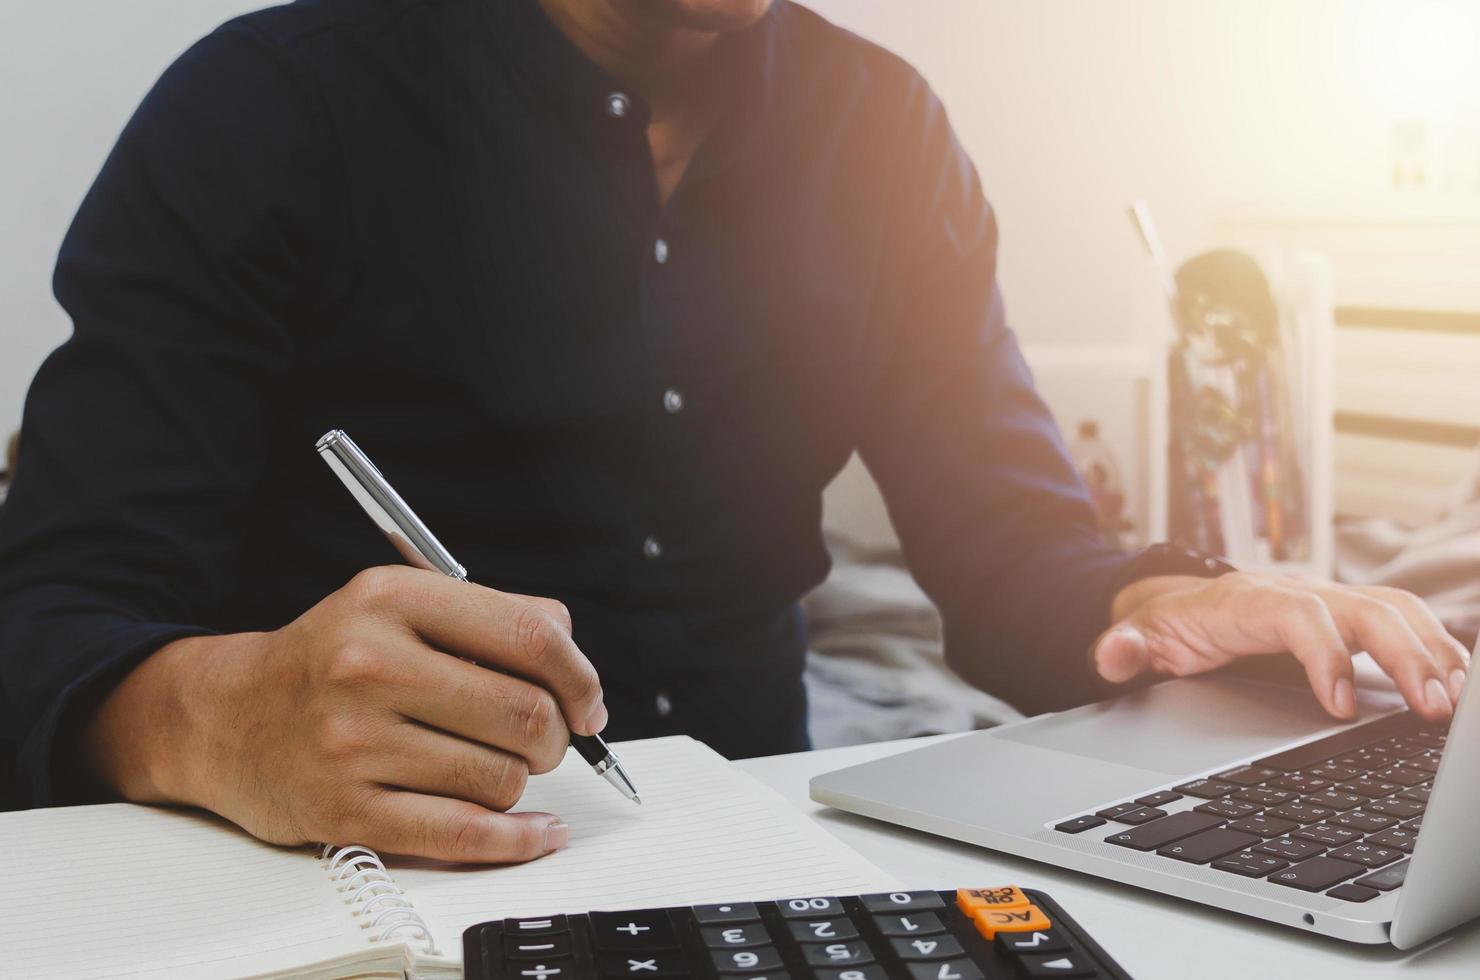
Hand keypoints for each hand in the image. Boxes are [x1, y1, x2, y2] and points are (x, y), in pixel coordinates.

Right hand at [82, 566, 605, 862]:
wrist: (228, 715)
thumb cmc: (335, 658)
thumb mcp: (401, 603)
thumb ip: (494, 619)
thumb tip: (577, 673)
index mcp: (393, 599)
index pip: (531, 635)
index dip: (580, 676)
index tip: (587, 702)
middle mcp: (369, 664)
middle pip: (525, 714)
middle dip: (554, 736)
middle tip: (541, 739)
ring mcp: (353, 741)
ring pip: (501, 778)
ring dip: (517, 780)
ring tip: (487, 764)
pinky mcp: (344, 809)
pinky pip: (463, 834)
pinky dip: (516, 839)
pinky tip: (535, 831)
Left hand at [1095, 572, 1470, 721]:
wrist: (1178, 602)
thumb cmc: (1168, 624)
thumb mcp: (1138, 636)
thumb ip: (1123, 647)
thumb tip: (1109, 654)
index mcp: (1248, 601)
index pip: (1300, 617)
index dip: (1326, 657)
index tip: (1341, 706)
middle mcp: (1297, 592)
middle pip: (1364, 610)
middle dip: (1403, 656)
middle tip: (1431, 709)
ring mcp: (1327, 600)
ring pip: (1393, 611)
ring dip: (1430, 651)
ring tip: (1452, 702)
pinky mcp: (1346, 615)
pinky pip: (1402, 619)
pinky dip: (1434, 643)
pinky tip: (1453, 681)